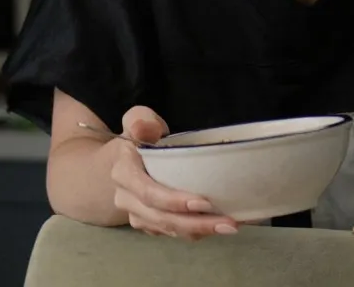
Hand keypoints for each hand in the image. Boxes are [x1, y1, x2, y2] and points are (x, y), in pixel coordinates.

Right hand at [108, 106, 237, 239]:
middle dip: (196, 223)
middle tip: (228, 223)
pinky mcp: (149, 225)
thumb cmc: (140, 138)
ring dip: (200, 231)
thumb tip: (146, 129)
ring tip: (230, 226)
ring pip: (168, 230)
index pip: (148, 192)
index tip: (204, 203)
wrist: (123, 160)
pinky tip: (217, 226)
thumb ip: (142, 121)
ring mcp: (136, 215)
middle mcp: (126, 199)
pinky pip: (172, 234)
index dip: (174, 201)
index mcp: (123, 173)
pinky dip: (196, 232)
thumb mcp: (139, 120)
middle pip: (161, 218)